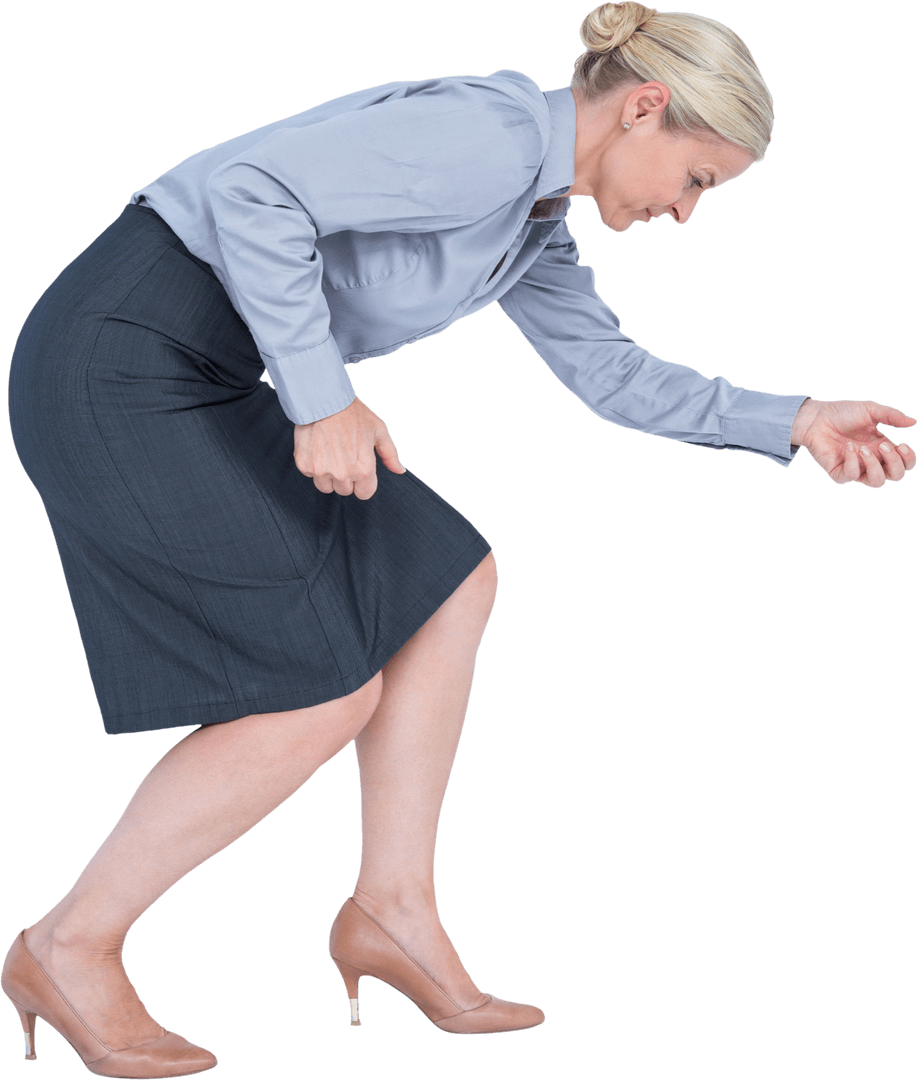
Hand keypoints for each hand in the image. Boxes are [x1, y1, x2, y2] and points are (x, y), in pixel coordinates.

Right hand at [293, 396, 406, 498]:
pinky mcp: (304, 465)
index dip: (363, 483)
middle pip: (345, 491)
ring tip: (330, 453)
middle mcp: (343, 474)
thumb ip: (390, 454)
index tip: (359, 469)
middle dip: (346, 478)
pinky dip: (313, 465)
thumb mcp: (379, 430)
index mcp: (364, 469)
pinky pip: (310, 475)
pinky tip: (318, 448)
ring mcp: (321, 471)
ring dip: (328, 476)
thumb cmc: (354, 413)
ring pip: (326, 487)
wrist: (324, 399)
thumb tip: (399, 470)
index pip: (364, 494)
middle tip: (344, 456)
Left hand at [791, 398, 916, 487]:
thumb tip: (914, 422)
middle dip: (894, 463)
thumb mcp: (871, 410)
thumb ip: (893, 416)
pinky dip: (852, 461)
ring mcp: (855, 468)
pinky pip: (851, 476)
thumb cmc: (843, 413)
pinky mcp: (838, 473)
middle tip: (883, 446)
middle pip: (895, 476)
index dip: (908, 460)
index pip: (904, 464)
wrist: (817, 417)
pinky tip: (848, 447)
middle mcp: (871, 461)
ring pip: (876, 482)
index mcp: (882, 448)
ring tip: (863, 448)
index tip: (904, 445)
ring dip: (874, 465)